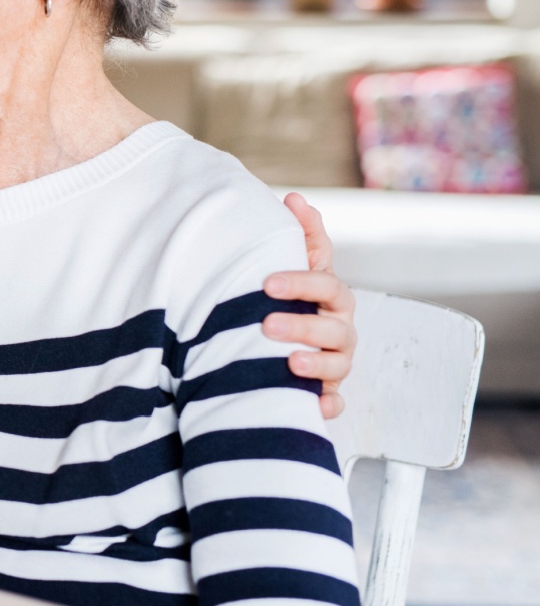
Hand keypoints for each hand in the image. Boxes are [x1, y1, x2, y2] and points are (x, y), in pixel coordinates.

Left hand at [263, 192, 356, 418]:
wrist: (284, 335)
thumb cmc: (291, 294)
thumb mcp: (296, 264)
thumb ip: (301, 234)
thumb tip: (295, 198)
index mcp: (331, 295)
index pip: (326, 283)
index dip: (301, 282)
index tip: (267, 283)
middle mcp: (339, 327)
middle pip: (332, 328)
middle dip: (302, 325)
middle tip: (266, 324)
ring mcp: (336, 360)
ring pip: (338, 365)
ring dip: (316, 365)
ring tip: (289, 362)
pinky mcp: (328, 390)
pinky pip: (336, 402)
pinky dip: (328, 406)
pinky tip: (317, 407)